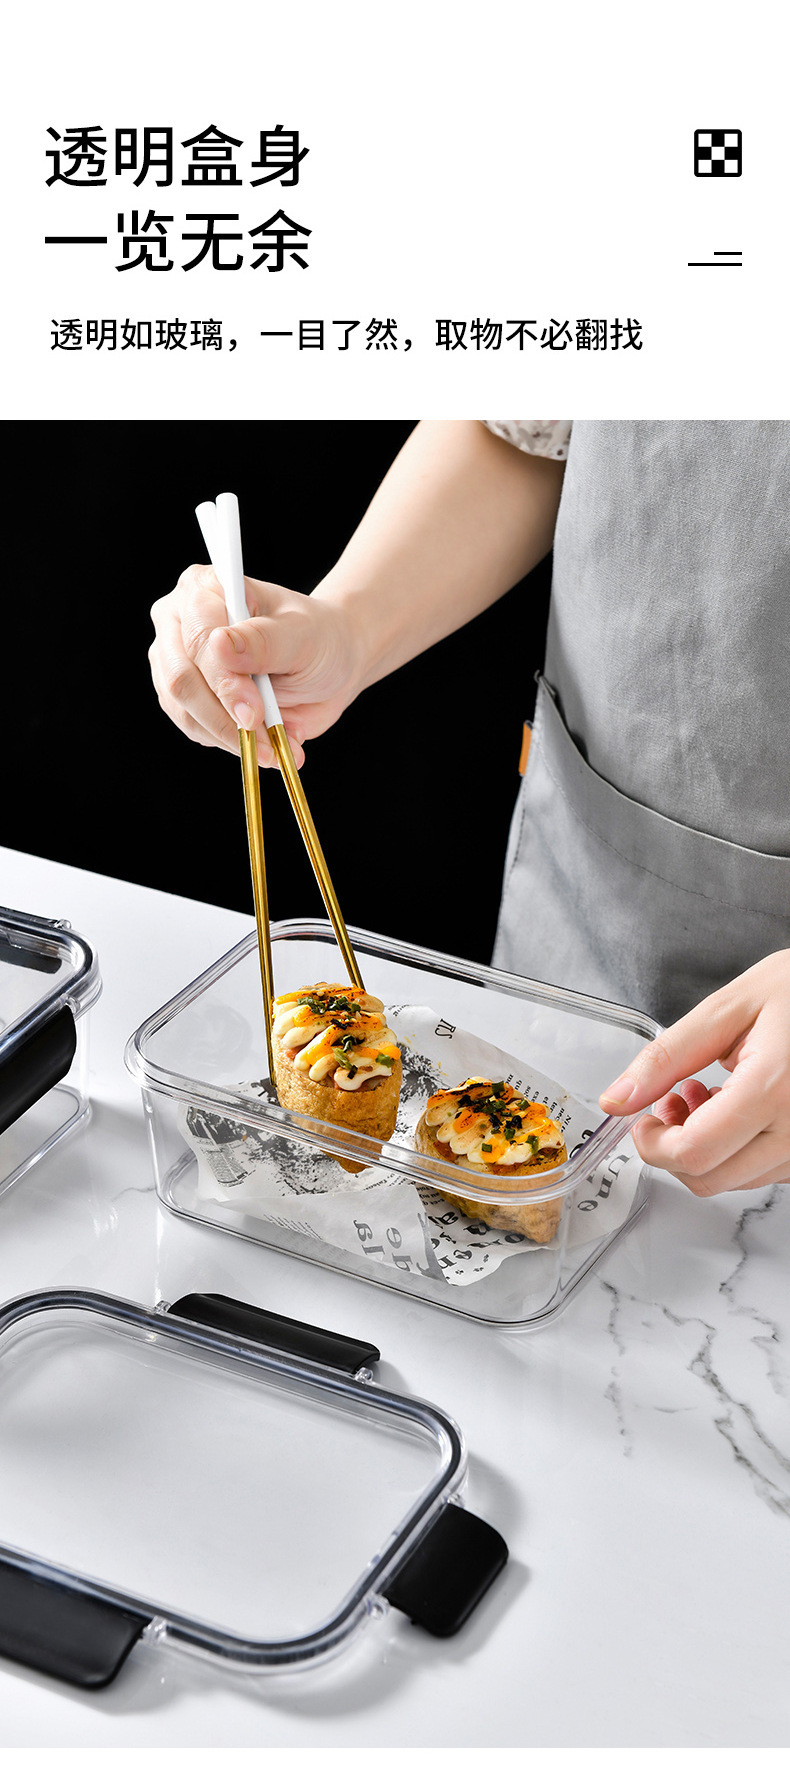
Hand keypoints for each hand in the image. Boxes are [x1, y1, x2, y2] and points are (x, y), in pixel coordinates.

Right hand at [149, 566, 358, 766]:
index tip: (255, 711)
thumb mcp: (302, 635)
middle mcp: (179, 623)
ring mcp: (175, 662)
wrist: (328, 663)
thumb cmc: (316, 637)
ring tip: (274, 744)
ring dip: (231, 736)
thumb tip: (220, 645)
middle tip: (265, 736)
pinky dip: (230, 743)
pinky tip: (262, 741)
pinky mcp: (183, 698)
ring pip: (185, 711)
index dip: (224, 680)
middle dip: (224, 716)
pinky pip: (195, 730)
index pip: (197, 638)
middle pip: (181, 679)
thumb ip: (264, 640)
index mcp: (204, 589)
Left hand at [598, 951, 789, 1194]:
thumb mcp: (728, 1008)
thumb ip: (667, 1057)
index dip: (653, 1144)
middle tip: (670, 1103)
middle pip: (711, 1178)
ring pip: (736, 1180)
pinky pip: (764, 1171)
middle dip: (673, 1148)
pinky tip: (735, 1107)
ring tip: (706, 1095)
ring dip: (706, 1149)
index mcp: (772, 1088)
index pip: (695, 1153)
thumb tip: (619, 1098)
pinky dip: (737, 1149)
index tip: (642, 1120)